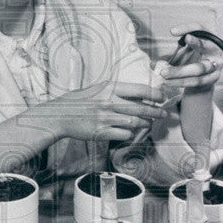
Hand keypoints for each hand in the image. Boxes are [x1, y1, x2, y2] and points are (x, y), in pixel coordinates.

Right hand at [44, 80, 166, 143]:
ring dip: (145, 124)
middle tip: (164, 114)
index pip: (140, 89)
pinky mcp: (102, 132)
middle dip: (156, 112)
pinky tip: (131, 132)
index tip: (162, 97)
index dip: (155, 93)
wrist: (59, 116)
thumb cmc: (79, 102)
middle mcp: (109, 102)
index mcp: (109, 88)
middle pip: (141, 107)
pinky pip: (124, 134)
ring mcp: (106, 118)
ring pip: (135, 122)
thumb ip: (115, 91)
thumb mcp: (97, 89)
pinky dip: (131, 134)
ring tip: (149, 123)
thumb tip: (138, 94)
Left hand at [160, 25, 222, 92]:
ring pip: (198, 68)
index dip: (187, 28)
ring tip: (163, 73)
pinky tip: (168, 82)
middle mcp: (215, 50)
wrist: (203, 83)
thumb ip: (173, 54)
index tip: (172, 31)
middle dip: (192, 44)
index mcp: (208, 39)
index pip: (200, 29)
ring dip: (178, 71)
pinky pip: (196, 80)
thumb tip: (155, 63)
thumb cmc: (192, 62)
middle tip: (178, 46)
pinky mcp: (213, 78)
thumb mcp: (184, 53)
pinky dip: (181, 82)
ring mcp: (216, 65)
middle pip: (205, 46)